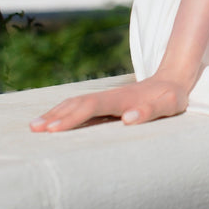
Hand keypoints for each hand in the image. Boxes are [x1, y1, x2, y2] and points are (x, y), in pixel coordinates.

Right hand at [29, 75, 188, 132]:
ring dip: (56, 113)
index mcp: (123, 99)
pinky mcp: (107, 103)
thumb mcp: (169, 104)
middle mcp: (111, 96)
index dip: (73, 117)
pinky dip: (64, 112)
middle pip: (78, 103)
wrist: (173, 79)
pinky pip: (81, 106)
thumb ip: (150, 111)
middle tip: (34, 129)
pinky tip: (52, 121)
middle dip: (56, 115)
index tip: (54, 130)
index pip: (93, 107)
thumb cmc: (171, 97)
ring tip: (35, 126)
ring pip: (76, 102)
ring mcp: (107, 98)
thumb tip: (127, 119)